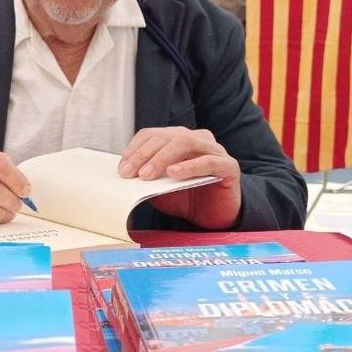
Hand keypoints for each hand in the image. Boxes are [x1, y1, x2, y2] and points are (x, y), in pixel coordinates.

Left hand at [118, 126, 241, 228]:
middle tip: (130, 172)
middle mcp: (197, 139)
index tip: (123, 167)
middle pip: (167, 137)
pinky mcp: (228, 166)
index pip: (152, 134)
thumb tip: (125, 176)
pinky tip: (173, 173)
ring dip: (162, 157)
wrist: (217, 216)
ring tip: (147, 174)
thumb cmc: (189, 199)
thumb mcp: (160, 188)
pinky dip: (189, 166)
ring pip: (185, 142)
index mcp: (179, 139)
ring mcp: (214, 150)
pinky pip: (208, 161)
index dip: (135, 148)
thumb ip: (147, 179)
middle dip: (144, 154)